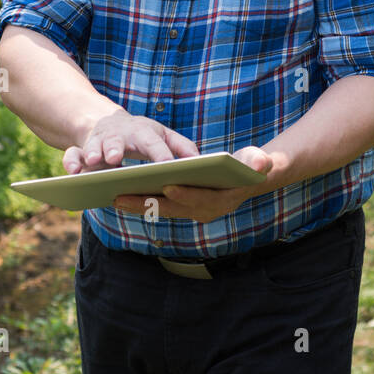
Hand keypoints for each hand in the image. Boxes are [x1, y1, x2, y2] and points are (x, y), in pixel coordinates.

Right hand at [63, 111, 198, 173]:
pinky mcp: (81, 151)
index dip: (160, 154)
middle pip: (119, 140)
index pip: (155, 143)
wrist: (110, 124)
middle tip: (115, 159)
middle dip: (116, 148)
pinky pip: (72, 155)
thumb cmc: (144, 136)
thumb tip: (201, 161)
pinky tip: (73, 173)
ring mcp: (99, 142)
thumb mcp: (165, 137)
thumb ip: (183, 147)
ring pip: (94, 145)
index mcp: (144, 133)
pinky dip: (71, 162)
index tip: (167, 166)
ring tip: (94, 163)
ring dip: (94, 153)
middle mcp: (120, 136)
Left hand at [112, 147, 277, 222]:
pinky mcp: (182, 208)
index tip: (166, 185)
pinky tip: (121, 192)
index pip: (200, 199)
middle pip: (172, 208)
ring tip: (112, 195)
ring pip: (161, 209)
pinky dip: (141, 201)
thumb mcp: (258, 161)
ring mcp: (192, 212)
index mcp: (222, 201)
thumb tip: (261, 164)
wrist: (249, 177)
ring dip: (138, 204)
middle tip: (120, 196)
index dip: (184, 193)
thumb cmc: (253, 165)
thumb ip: (259, 162)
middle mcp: (205, 212)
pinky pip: (158, 206)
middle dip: (147, 202)